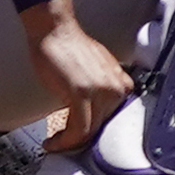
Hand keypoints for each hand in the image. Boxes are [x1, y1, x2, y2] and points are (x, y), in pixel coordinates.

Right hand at [20, 0, 134, 154]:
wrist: (56, 31)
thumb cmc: (70, 49)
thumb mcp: (97, 73)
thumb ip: (101, 94)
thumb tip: (94, 119)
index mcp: (122, 84)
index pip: (114, 121)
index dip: (95, 134)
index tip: (81, 140)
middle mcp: (116, 88)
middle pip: (101, 128)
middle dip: (80, 140)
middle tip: (63, 143)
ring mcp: (100, 91)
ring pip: (89, 132)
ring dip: (69, 143)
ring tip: (55, 143)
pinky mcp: (81, 93)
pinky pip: (78, 130)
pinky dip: (64, 141)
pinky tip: (53, 142)